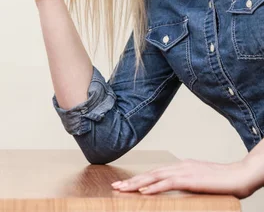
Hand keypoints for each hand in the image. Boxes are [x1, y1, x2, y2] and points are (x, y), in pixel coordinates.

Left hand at [111, 158, 257, 198]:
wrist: (242, 175)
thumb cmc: (224, 180)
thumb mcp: (201, 180)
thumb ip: (188, 182)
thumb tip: (178, 187)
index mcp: (181, 166)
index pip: (155, 172)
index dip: (139, 178)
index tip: (125, 183)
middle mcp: (179, 166)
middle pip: (150, 173)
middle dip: (131, 180)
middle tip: (116, 186)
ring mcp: (184, 171)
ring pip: (155, 177)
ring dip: (137, 183)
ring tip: (123, 189)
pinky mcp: (191, 179)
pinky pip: (169, 183)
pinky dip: (155, 187)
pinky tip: (144, 191)